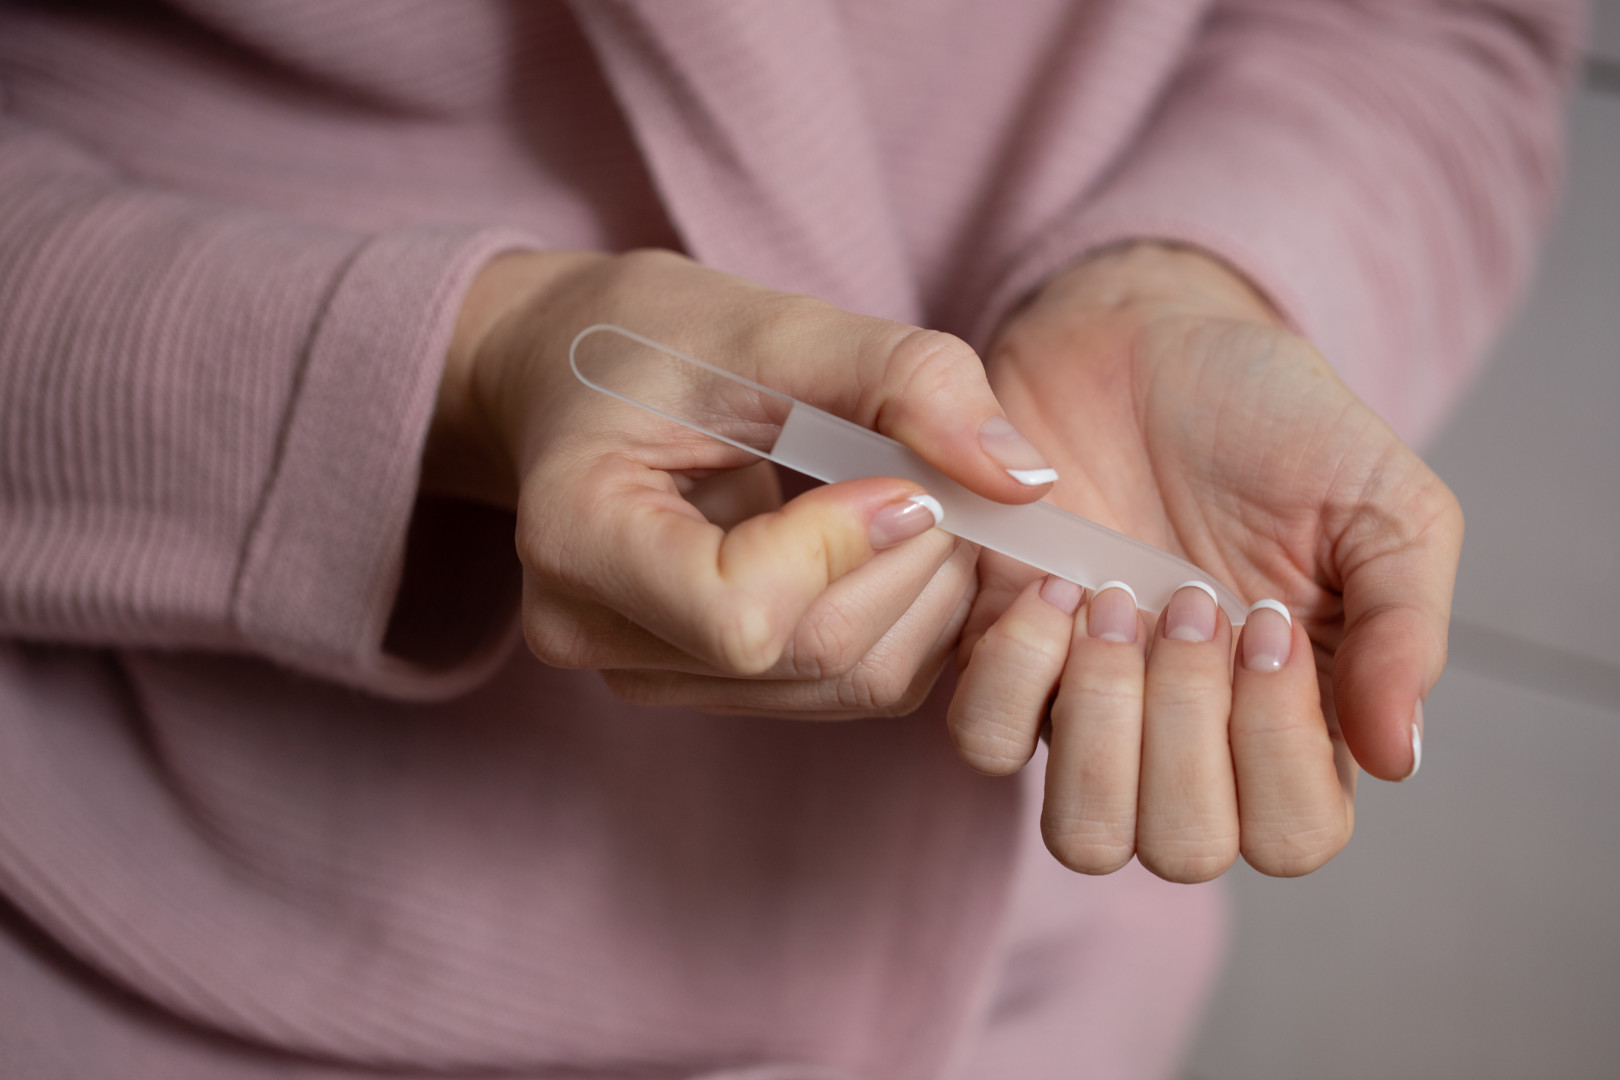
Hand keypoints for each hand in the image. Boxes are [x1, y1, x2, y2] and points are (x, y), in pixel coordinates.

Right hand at [425, 248, 1055, 715]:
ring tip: (919, 497)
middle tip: (941, 474)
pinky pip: (847, 687)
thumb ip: (903, 378)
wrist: (578, 377)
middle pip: (809, 654)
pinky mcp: (703, 685)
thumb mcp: (771, 322)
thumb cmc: (656, 337)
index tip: (895, 470)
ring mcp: (642, 672)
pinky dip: (907, 617)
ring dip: (923, 593)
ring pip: (843, 684)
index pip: (741, 614)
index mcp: (573, 534)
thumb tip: (1027, 481)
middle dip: (913, 562)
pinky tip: (895, 543)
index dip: (847, 545)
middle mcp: (590, 632)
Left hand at [946, 244, 1462, 879]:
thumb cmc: (1273, 420)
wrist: (1151, 337)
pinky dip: (1015, 674)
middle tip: (1191, 600)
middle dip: (1184, 731)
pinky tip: (1050, 584)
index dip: (1277, 751)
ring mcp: (1090, 707)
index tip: (1267, 622)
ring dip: (1100, 722)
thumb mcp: (1382, 505)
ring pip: (1080, 830)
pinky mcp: (1004, 658)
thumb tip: (1397, 756)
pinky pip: (986, 740)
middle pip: (1180, 849)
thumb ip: (1403, 627)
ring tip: (1114, 601)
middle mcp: (1187, 736)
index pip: (1292, 835)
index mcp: (1292, 719)